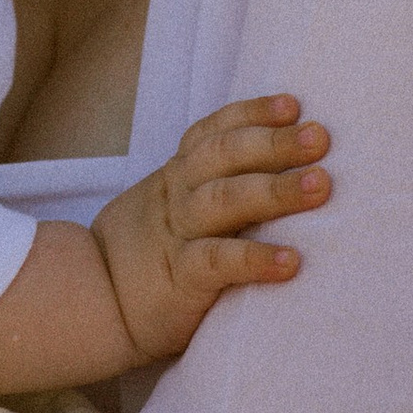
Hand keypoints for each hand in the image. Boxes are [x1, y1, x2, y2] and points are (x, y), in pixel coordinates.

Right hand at [93, 96, 331, 363]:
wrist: (91, 307)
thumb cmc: (147, 259)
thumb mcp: (170, 208)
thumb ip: (213, 189)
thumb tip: (285, 172)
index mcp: (177, 176)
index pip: (213, 132)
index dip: (251, 114)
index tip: (293, 105)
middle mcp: (177, 197)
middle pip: (224, 156)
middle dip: (274, 143)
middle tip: (321, 137)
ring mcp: (177, 236)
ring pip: (224, 200)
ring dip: (275, 190)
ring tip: (320, 186)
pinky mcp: (180, 280)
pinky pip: (218, 262)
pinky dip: (255, 259)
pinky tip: (291, 262)